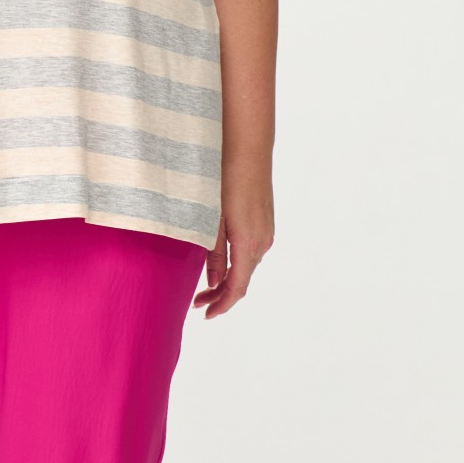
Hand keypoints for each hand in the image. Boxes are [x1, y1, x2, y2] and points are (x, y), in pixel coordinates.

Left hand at [193, 174, 274, 317]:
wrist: (248, 147)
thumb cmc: (223, 178)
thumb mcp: (211, 218)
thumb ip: (213, 253)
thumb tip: (213, 282)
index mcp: (247, 243)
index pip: (237, 287)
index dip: (221, 304)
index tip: (206, 314)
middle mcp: (262, 241)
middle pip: (243, 280)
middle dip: (220, 295)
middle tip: (197, 303)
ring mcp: (266, 232)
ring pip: (247, 266)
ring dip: (228, 279)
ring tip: (204, 286)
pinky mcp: (265, 222)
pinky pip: (251, 252)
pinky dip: (236, 264)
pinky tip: (220, 262)